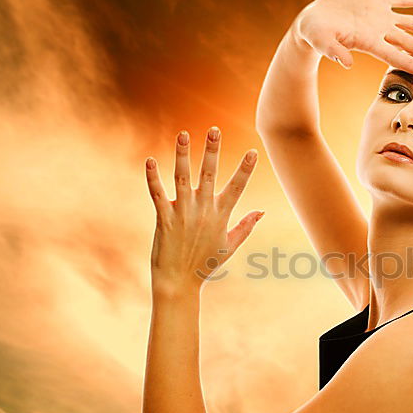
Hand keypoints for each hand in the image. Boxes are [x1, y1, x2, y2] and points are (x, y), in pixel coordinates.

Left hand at [145, 126, 263, 296]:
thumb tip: (261, 211)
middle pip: (210, 175)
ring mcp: (183, 214)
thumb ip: (246, 226)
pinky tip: (150, 160)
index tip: (254, 151)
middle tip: (214, 130)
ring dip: (183, 155)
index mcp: (221, 216)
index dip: (245, 170)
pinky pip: (158, 194)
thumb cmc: (205, 265)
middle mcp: (203, 211)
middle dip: (212, 151)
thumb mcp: (230, 246)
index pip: (237, 188)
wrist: (179, 283)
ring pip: (183, 178)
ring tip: (184, 134)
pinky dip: (153, 177)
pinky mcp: (164, 219)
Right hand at [295, 0, 412, 78]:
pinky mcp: (378, 1)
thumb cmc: (316, 34)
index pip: (396, 56)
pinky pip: (402, 0)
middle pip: (411, 44)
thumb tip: (347, 63)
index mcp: (369, 42)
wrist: (314, 21)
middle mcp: (380, 32)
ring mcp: (381, 17)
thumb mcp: (322, 41)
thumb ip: (335, 51)